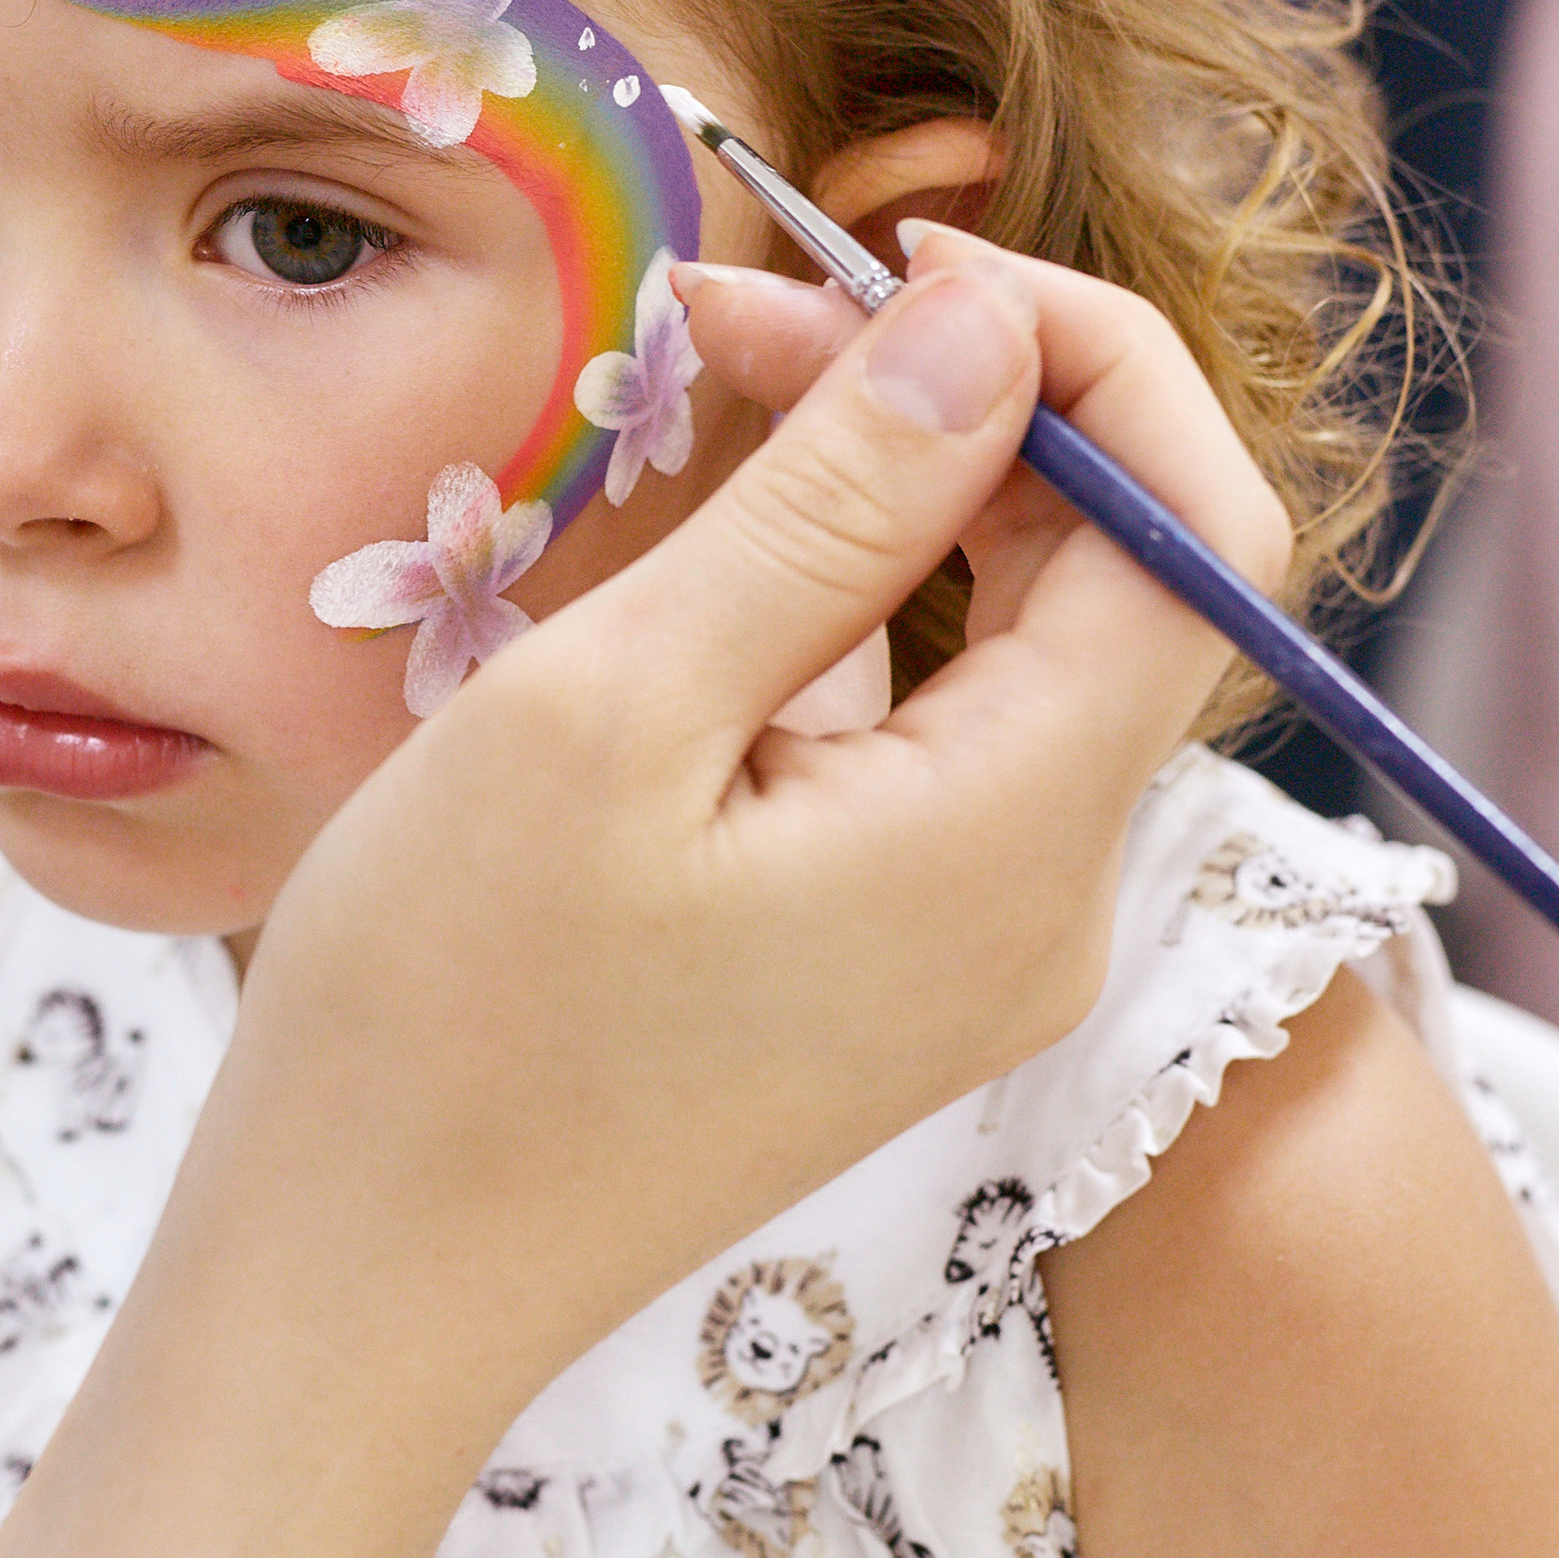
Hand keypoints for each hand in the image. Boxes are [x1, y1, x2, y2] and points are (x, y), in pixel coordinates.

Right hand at [189, 227, 1290, 1424]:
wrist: (358, 1291)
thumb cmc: (441, 1017)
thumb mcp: (614, 712)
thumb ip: (830, 509)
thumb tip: (987, 327)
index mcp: (1013, 843)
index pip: (1200, 539)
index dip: (1088, 360)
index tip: (898, 265)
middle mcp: (1047, 908)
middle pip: (1114, 584)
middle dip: (964, 408)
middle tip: (739, 324)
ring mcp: (976, 954)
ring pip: (1012, 653)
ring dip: (891, 504)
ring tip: (701, 413)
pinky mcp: (893, 974)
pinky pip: (933, 747)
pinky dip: (847, 624)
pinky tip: (700, 577)